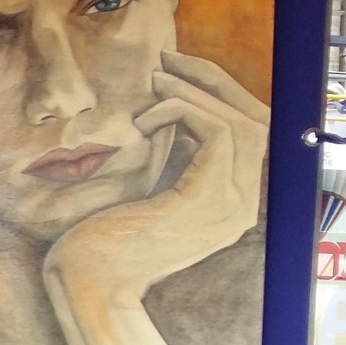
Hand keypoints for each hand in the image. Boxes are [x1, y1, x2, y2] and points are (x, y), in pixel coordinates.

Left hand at [47, 51, 268, 298]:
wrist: (88, 285)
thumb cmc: (102, 240)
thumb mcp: (145, 189)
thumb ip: (171, 158)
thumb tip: (174, 112)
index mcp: (230, 202)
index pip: (251, 132)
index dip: (220, 93)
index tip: (176, 71)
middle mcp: (242, 206)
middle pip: (258, 121)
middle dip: (215, 82)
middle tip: (169, 59)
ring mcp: (230, 206)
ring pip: (242, 123)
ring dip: (197, 92)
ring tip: (153, 79)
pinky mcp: (207, 201)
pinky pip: (216, 132)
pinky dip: (183, 112)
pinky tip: (144, 119)